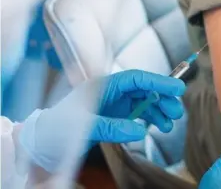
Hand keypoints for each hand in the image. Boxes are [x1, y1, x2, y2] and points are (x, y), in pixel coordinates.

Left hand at [18, 70, 184, 172]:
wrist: (43, 141)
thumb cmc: (58, 129)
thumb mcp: (84, 128)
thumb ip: (111, 128)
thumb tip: (139, 131)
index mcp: (103, 86)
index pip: (136, 79)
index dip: (158, 82)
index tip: (177, 89)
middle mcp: (111, 91)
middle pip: (144, 89)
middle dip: (163, 99)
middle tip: (177, 112)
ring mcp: (114, 103)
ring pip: (144, 102)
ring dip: (159, 111)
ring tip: (169, 125)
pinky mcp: (115, 115)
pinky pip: (139, 114)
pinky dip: (151, 119)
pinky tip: (158, 128)